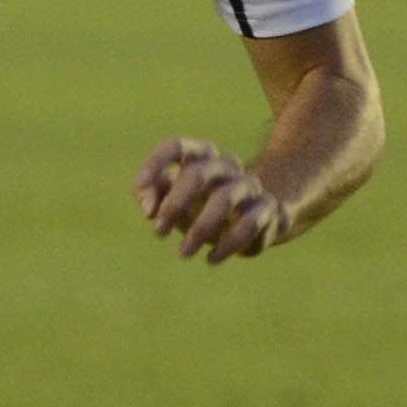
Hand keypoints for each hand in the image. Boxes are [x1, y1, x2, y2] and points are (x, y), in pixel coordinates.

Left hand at [133, 136, 289, 262]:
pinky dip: (227, 244)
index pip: (176, 146)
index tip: (139, 186)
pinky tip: (211, 259)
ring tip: (183, 253)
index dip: (155, 162)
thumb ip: (149, 197)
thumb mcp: (168, 201)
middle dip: (174, 204)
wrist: (253, 220)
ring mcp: (249, 185)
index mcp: (200, 157)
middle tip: (159, 233)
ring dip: (200, 229)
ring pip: (224, 199)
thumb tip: (150, 211)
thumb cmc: (198, 206)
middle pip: (198, 173)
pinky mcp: (267, 208)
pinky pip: (249, 224)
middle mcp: (226, 165)